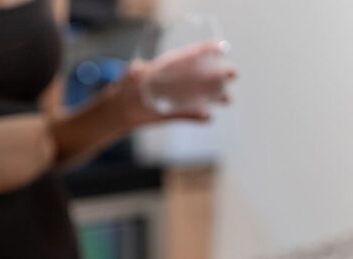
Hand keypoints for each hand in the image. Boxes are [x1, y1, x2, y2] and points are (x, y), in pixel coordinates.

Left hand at [119, 40, 236, 125]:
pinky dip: (198, 115)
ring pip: (198, 94)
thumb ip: (136, 74)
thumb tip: (138, 67)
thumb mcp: (129, 79)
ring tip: (228, 99)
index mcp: (165, 67)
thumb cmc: (124, 91)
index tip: (222, 48)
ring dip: (214, 96)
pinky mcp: (173, 110)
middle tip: (233, 74)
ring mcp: (175, 95)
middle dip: (217, 74)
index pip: (187, 56)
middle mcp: (174, 79)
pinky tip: (209, 116)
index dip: (205, 51)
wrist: (119, 110)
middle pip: (199, 75)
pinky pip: (188, 111)